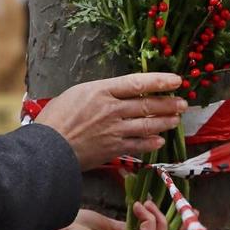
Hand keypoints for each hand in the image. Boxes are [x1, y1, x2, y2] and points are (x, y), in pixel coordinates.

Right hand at [36, 73, 186, 170]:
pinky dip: (151, 143)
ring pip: (147, 125)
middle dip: (169, 103)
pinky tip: (159, 141)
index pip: (137, 83)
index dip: (159, 81)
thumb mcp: (76, 94)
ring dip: (165, 122)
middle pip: (147, 104)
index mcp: (101, 91)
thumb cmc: (55, 119)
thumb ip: (100, 93)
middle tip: (183, 103)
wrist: (47, 149)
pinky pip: (139, 145)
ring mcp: (114, 130)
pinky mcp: (113, 149)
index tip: (176, 80)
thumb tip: (118, 94)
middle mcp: (112, 109)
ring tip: (176, 120)